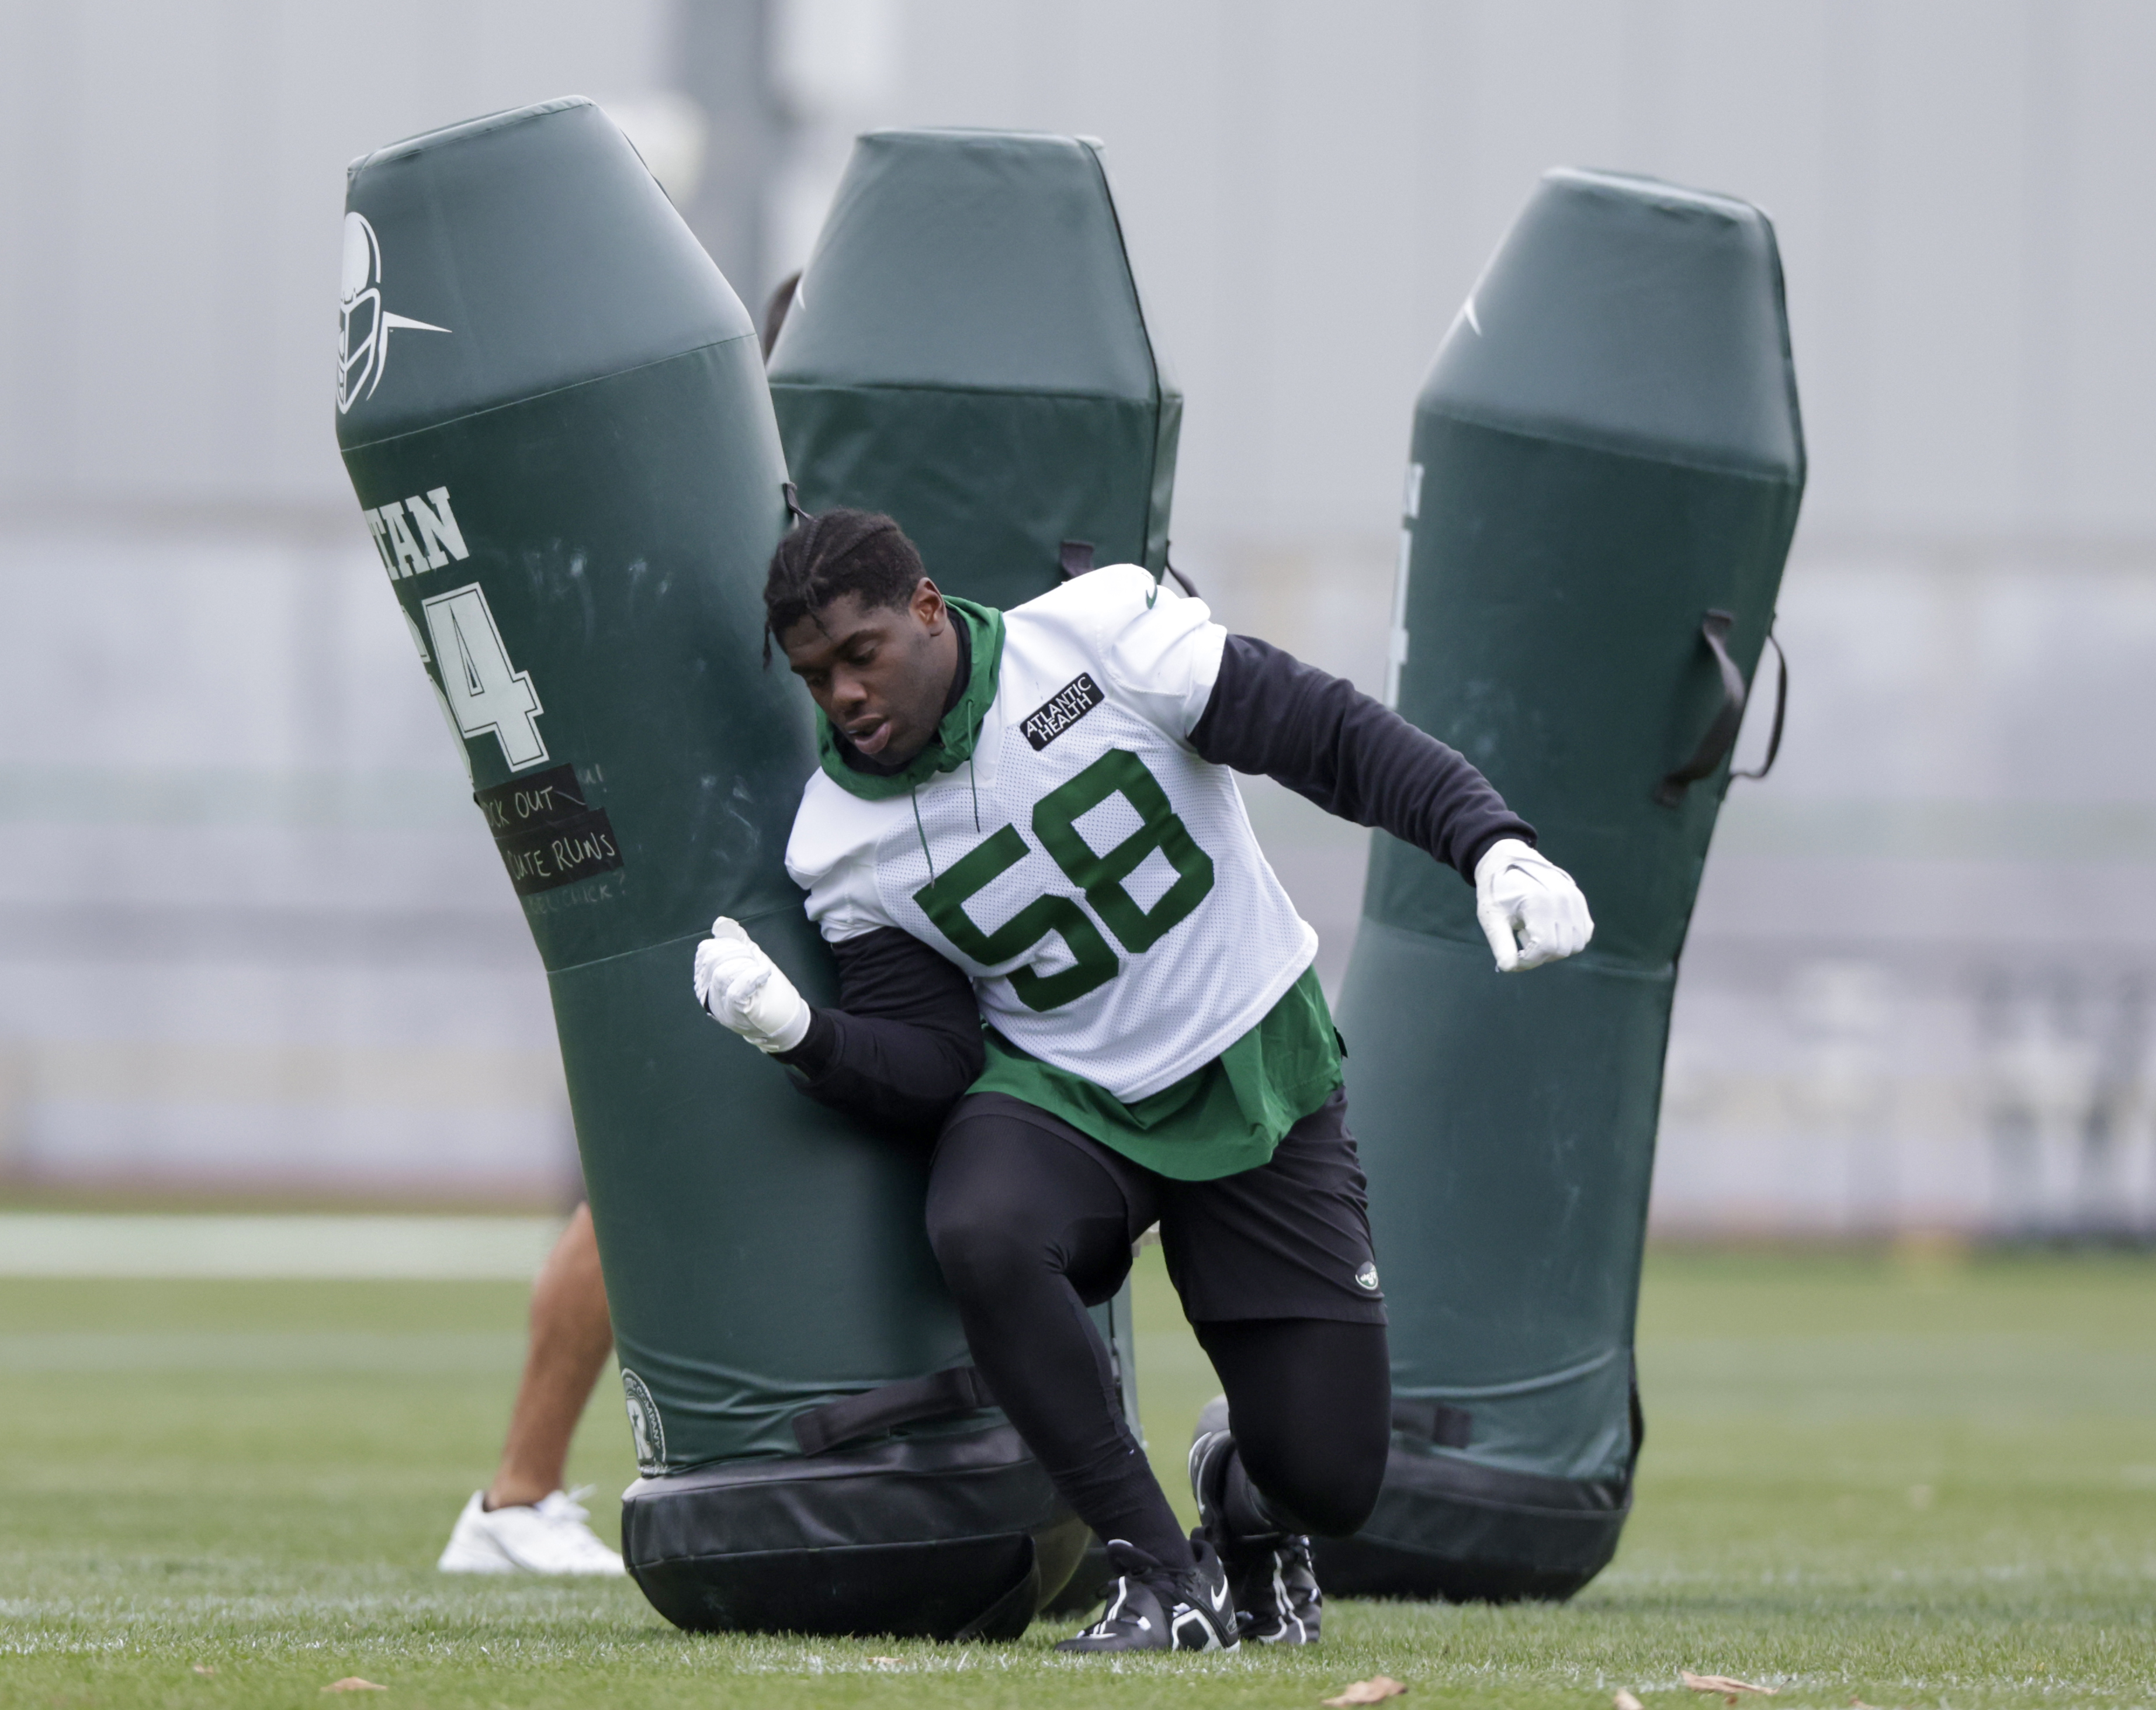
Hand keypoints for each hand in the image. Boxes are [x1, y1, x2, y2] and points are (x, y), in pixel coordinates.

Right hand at [692, 917, 811, 1052]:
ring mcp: (721, 1006)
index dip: (729, 944)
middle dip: (738, 953)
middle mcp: (708, 994)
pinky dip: (751, 978)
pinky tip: (763, 973)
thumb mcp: (751, 960)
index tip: (747, 953)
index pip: (706, 950)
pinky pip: (735, 992)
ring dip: (746, 965)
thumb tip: (720, 922)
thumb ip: (736, 940)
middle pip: (712, 960)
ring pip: (722, 974)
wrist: (787, 1021)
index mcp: (708, 979)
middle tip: (755, 963)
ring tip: (760, 972)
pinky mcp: (737, 1015)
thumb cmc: (767, 990)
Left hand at [1474, 839, 1593, 972]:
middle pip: (1562, 950)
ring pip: (1576, 944)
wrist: (1507, 860)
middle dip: (1540, 954)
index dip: (1528, 961)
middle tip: (1521, 937)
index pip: (1545, 948)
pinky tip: (1548, 928)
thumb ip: (1501, 944)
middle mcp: (1564, 900)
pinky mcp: (1580, 900)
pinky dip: (1569, 938)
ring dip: (1555, 947)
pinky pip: (1584, 932)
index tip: (1513, 958)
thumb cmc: (1496, 889)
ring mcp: (1575, 899)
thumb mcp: (1491, 917)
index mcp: (1540, 902)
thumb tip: (1509, 968)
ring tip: (1534, 930)